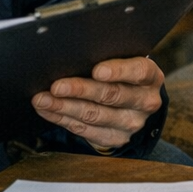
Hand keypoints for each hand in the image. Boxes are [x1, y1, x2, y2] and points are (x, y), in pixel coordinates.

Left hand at [33, 57, 163, 150]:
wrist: (137, 104)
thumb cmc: (125, 74)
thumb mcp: (127, 61)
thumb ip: (109, 57)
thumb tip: (74, 53)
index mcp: (150, 77)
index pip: (138, 72)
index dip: (118, 71)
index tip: (96, 70)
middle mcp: (145, 102)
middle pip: (112, 95)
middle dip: (81, 90)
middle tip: (57, 86)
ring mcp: (131, 124)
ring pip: (94, 115)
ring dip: (64, 107)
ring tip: (42, 99)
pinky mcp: (114, 138)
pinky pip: (84, 129)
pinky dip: (62, 118)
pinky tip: (47, 110)